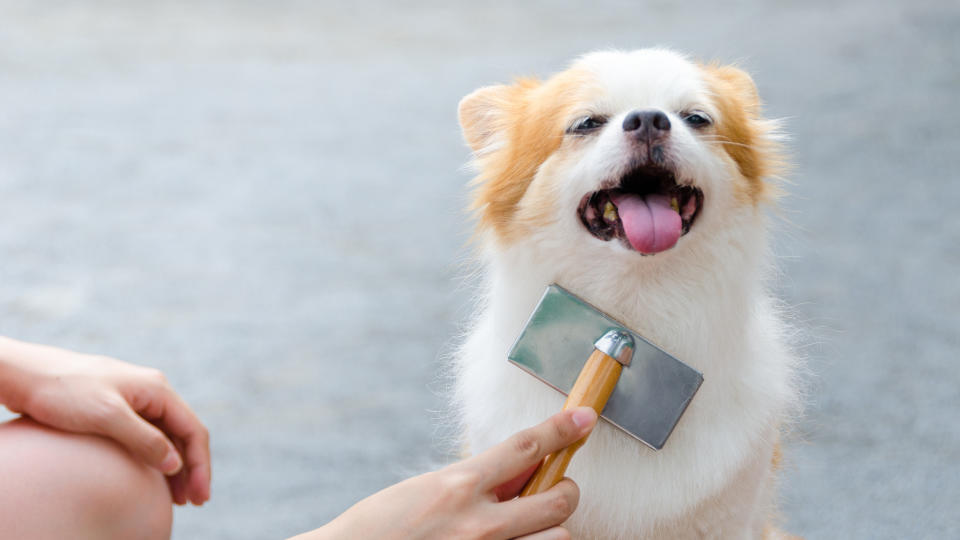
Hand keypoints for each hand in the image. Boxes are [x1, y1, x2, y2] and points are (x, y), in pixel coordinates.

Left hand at [0, 337, 210, 504]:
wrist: (26, 374)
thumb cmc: (63, 391)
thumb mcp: (106, 416)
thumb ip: (144, 440)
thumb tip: (175, 464)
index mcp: (157, 390)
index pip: (193, 430)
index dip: (200, 465)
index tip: (199, 495)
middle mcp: (152, 393)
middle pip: (184, 435)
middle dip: (192, 469)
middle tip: (193, 501)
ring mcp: (135, 401)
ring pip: (167, 437)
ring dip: (175, 466)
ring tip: (177, 497)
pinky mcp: (117, 409)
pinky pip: (148, 437)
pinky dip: (155, 458)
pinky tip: (152, 477)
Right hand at [297, 407, 597, 539]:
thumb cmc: (382, 526)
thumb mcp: (426, 489)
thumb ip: (474, 481)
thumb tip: (518, 473)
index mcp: (459, 485)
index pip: (526, 447)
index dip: (561, 427)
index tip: (584, 416)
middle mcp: (478, 522)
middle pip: (559, 498)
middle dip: (566, 491)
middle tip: (554, 491)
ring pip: (559, 539)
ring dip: (551, 531)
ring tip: (530, 528)